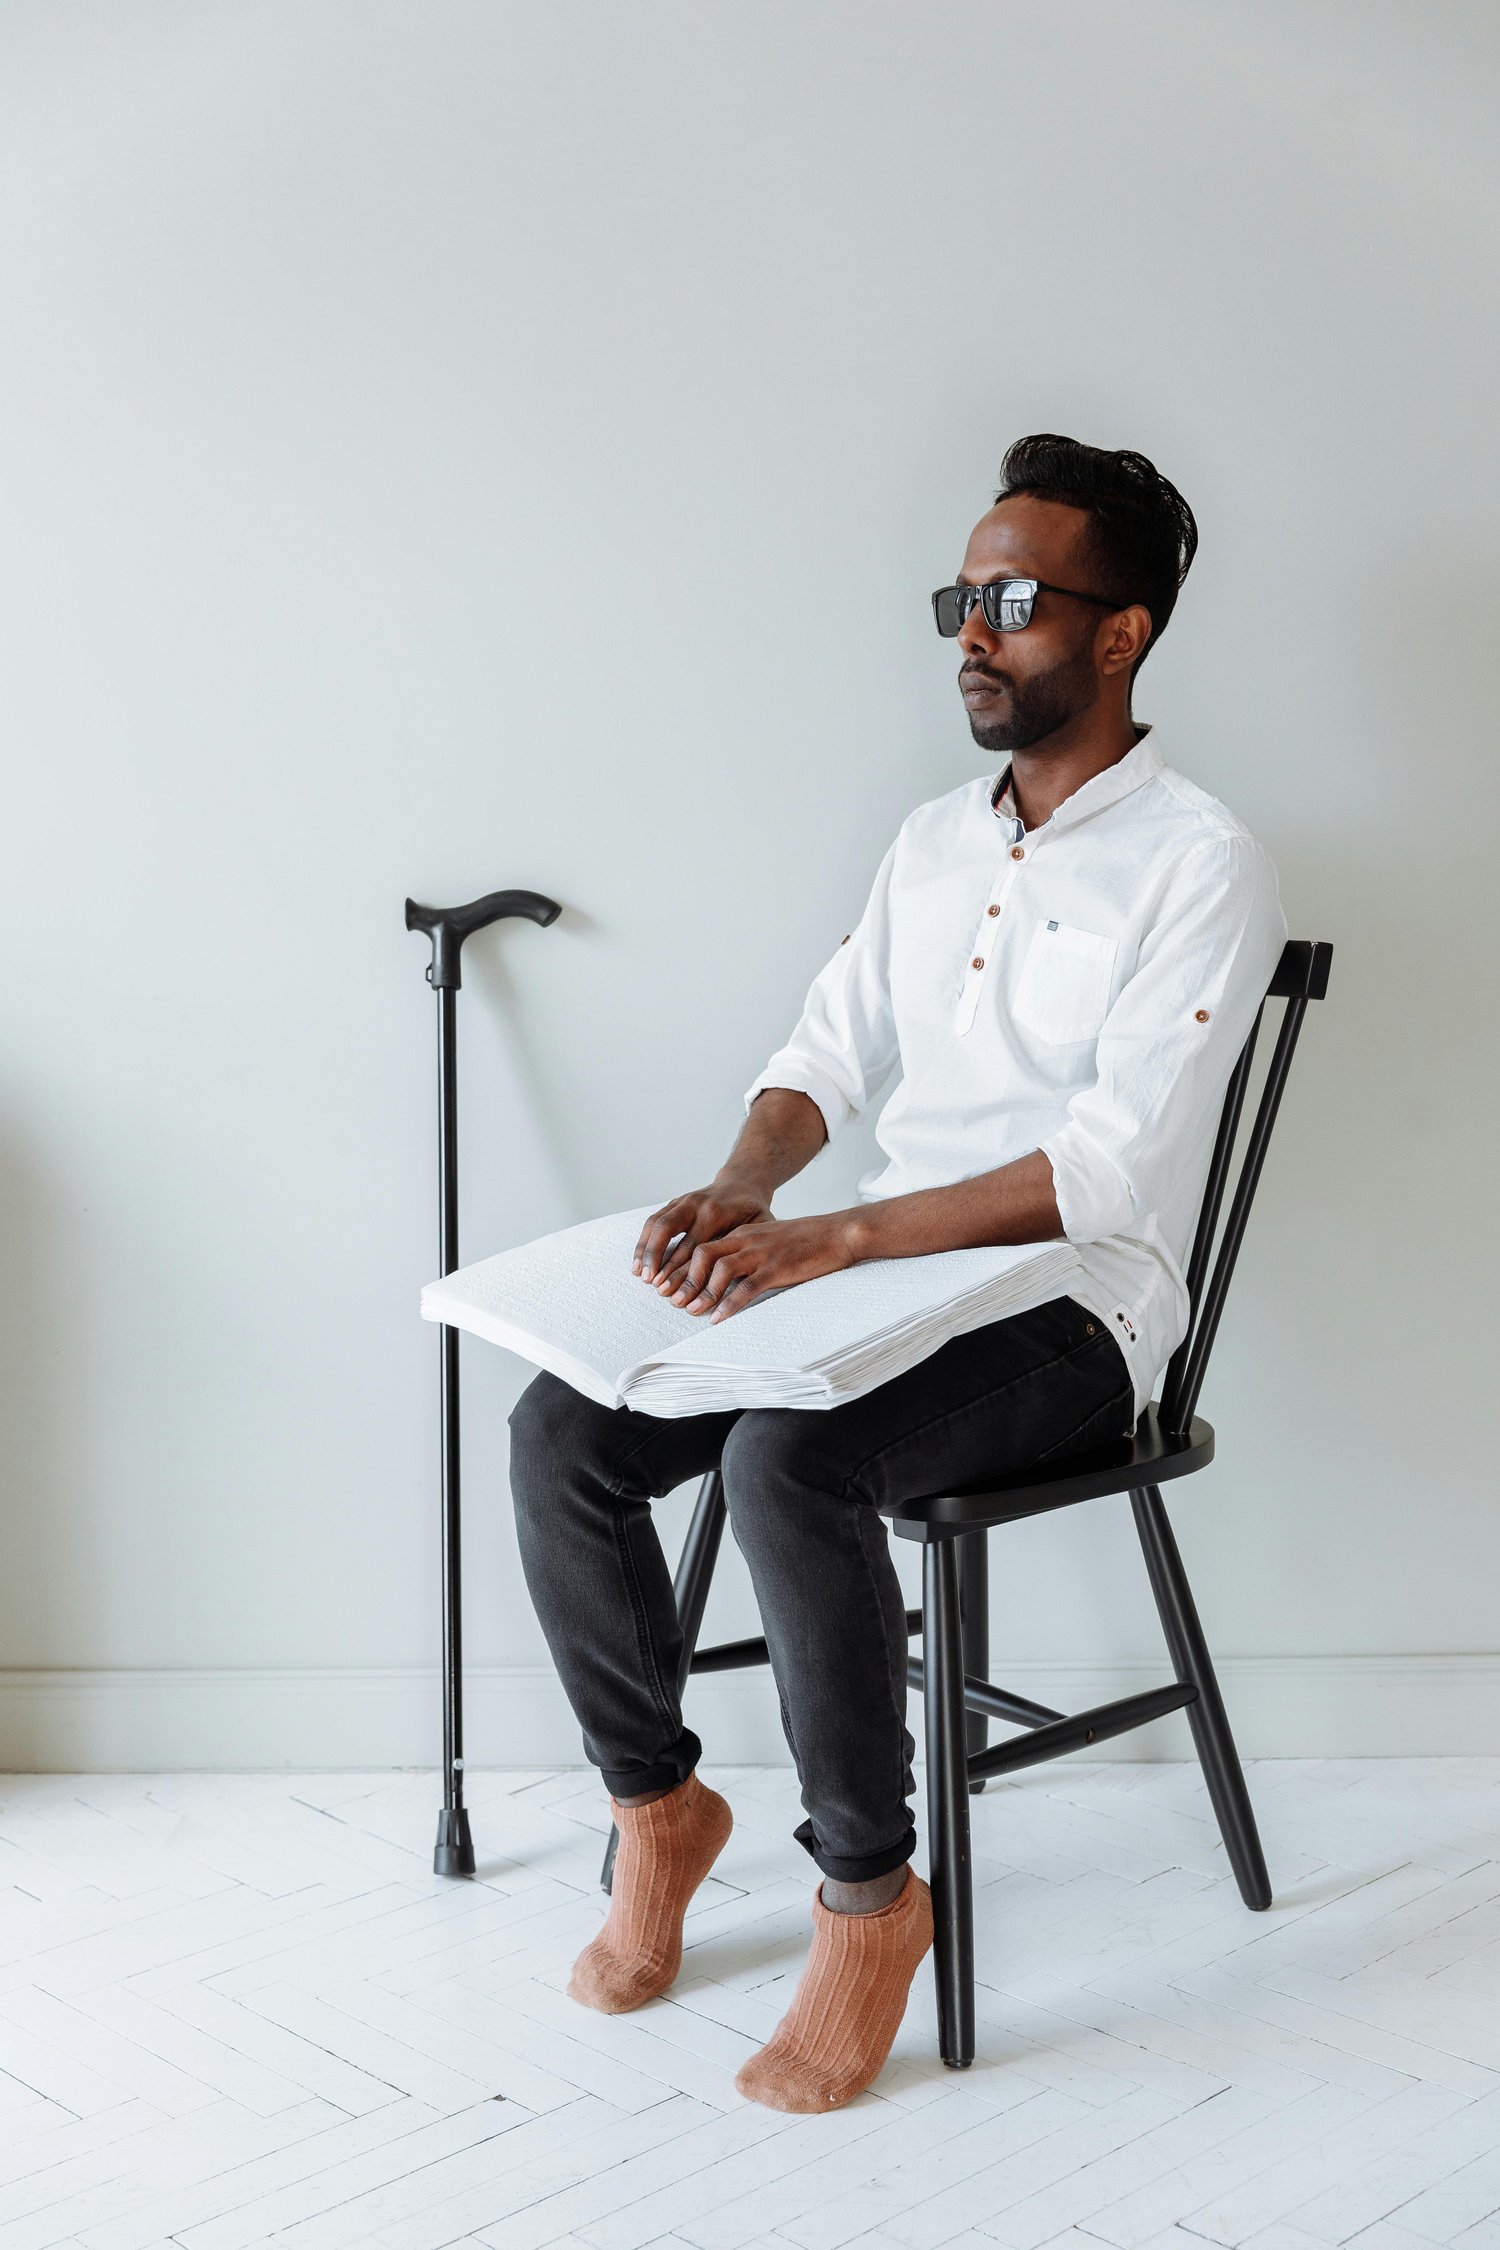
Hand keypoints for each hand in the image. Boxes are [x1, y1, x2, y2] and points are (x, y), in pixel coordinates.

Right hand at [633, 1182, 772, 1286]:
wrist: (743, 1182)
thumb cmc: (753, 1210)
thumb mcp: (761, 1226)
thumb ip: (748, 1248)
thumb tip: (738, 1280)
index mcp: (716, 1212)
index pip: (694, 1246)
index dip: (682, 1270)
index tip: (675, 1291)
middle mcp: (695, 1204)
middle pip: (669, 1232)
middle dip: (659, 1261)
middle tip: (654, 1286)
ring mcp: (682, 1201)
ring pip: (656, 1225)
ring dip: (645, 1251)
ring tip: (640, 1275)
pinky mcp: (674, 1202)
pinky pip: (653, 1221)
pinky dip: (643, 1242)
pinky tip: (638, 1262)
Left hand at [658, 1212, 860, 1321]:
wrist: (838, 1234)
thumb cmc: (805, 1242)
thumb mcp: (769, 1242)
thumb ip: (748, 1255)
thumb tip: (727, 1278)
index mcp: (742, 1234)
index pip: (702, 1246)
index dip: (683, 1267)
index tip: (671, 1286)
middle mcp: (746, 1241)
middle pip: (702, 1253)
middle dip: (684, 1278)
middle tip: (674, 1301)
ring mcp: (761, 1253)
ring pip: (720, 1269)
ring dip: (702, 1292)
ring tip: (691, 1311)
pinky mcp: (777, 1268)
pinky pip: (746, 1287)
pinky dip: (729, 1304)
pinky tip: (718, 1319)